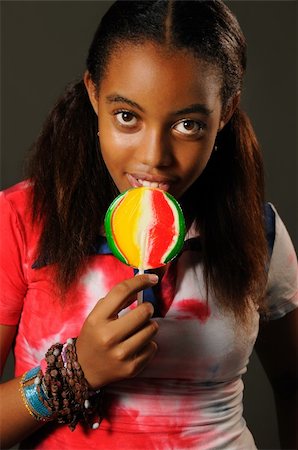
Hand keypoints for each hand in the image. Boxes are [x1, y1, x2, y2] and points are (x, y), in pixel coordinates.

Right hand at [76, 274, 158, 389]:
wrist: (84, 370)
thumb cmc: (94, 336)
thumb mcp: (97, 315)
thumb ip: (116, 300)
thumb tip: (140, 288)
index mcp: (97, 320)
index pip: (122, 292)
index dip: (140, 281)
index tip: (151, 279)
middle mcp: (108, 337)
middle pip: (143, 312)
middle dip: (147, 307)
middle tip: (144, 310)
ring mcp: (120, 354)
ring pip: (151, 329)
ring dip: (149, 326)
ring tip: (138, 329)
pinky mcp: (131, 368)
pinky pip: (153, 347)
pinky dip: (148, 343)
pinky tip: (137, 345)